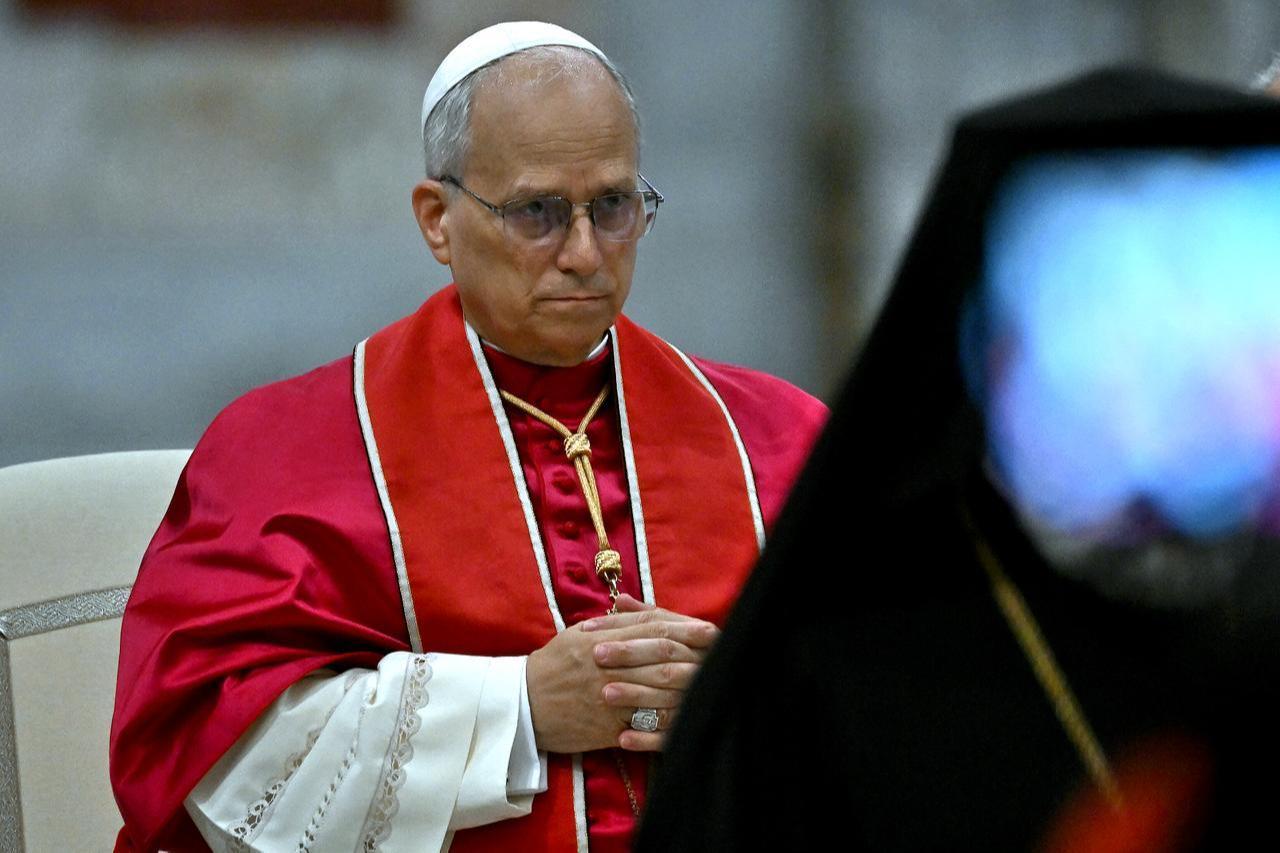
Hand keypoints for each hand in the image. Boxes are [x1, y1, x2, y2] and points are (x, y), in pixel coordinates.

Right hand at [525, 595, 718, 753]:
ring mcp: (609, 698)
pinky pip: (644, 724)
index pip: (651, 629)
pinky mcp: (608, 728)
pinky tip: (689, 716)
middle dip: (696, 655)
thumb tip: (642, 610)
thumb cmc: (552, 665)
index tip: (710, 628)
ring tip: (715, 683)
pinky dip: (667, 720)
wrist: (523, 706)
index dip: (685, 628)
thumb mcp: (578, 634)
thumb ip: (612, 623)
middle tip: (723, 652)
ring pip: (658, 691)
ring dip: (689, 687)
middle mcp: (608, 666)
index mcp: (600, 639)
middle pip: (661, 658)